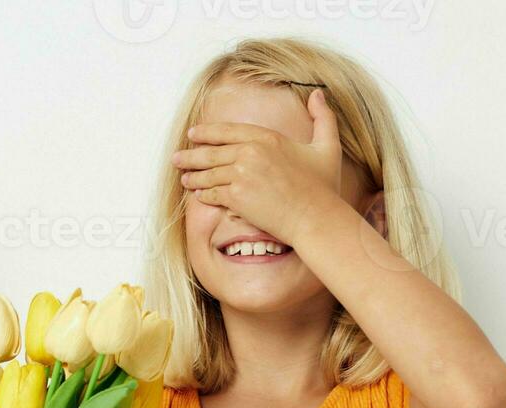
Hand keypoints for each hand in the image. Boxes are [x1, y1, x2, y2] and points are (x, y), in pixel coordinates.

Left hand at [172, 87, 342, 245]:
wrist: (315, 217)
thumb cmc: (323, 186)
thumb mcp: (327, 145)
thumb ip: (323, 117)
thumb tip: (318, 93)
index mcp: (268, 138)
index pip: (228, 131)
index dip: (207, 132)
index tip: (194, 134)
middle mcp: (251, 152)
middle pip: (211, 152)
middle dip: (191, 155)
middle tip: (177, 157)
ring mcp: (241, 174)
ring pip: (208, 174)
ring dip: (193, 176)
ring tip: (184, 178)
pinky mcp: (236, 197)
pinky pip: (211, 194)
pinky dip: (203, 195)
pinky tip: (198, 195)